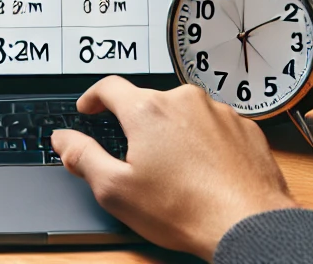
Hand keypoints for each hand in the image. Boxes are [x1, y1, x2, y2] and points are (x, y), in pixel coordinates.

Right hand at [52, 78, 295, 261]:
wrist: (249, 225)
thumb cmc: (186, 210)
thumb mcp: (117, 190)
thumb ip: (83, 157)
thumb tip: (63, 139)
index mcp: (147, 109)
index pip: (109, 87)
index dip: (94, 97)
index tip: (90, 108)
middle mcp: (182, 99)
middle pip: (148, 102)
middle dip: (138, 126)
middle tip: (137, 160)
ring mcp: (216, 111)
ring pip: (183, 114)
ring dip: (174, 134)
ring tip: (177, 172)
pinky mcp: (243, 126)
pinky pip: (214, 126)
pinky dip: (205, 142)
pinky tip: (205, 171)